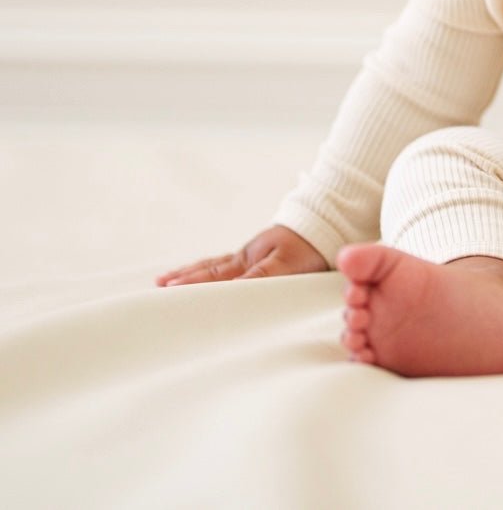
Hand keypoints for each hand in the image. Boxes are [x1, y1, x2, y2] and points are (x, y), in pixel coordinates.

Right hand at [156, 225, 327, 286]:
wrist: (331, 222)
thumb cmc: (312, 246)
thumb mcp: (287, 264)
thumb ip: (259, 279)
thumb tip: (229, 294)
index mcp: (249, 260)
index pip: (214, 277)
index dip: (191, 286)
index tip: (165, 294)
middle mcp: (246, 257)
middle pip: (209, 270)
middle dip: (183, 279)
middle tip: (158, 286)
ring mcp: (253, 255)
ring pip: (216, 266)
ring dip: (192, 274)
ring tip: (168, 280)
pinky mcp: (262, 257)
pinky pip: (228, 265)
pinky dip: (210, 270)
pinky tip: (207, 274)